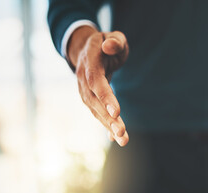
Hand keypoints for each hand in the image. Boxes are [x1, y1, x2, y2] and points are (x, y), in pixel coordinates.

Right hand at [68, 26, 128, 145]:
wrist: (87, 50)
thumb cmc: (106, 43)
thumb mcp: (113, 37)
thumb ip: (114, 41)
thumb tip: (109, 46)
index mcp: (90, 60)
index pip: (95, 80)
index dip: (105, 96)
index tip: (116, 112)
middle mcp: (84, 77)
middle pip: (94, 101)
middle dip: (107, 118)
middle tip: (122, 133)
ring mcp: (84, 89)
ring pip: (95, 110)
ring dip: (108, 126)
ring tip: (123, 140)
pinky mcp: (89, 98)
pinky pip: (97, 113)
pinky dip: (106, 126)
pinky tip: (115, 138)